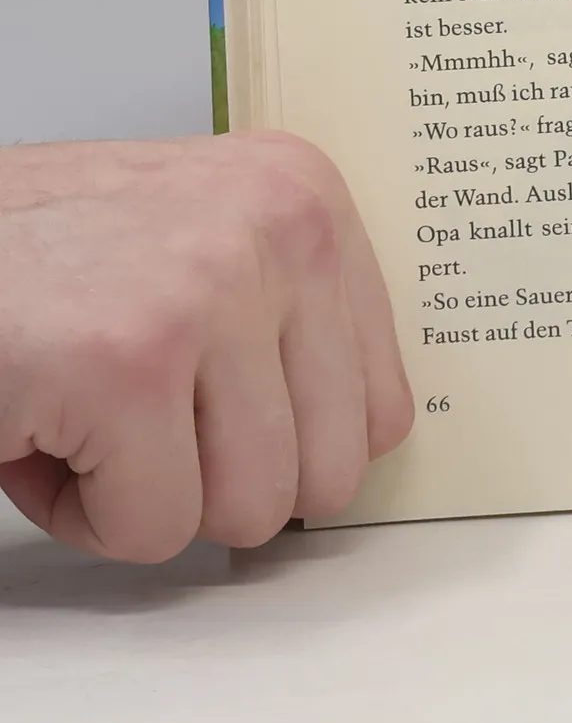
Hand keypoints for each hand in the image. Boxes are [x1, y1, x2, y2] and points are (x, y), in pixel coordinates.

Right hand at [0, 134, 413, 561]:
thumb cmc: (34, 260)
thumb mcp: (197, 246)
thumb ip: (288, 319)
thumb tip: (364, 442)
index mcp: (304, 195)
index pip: (385, 406)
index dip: (285, 448)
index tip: (210, 411)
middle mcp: (279, 226)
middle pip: (330, 471)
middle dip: (219, 481)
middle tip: (134, 418)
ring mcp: (210, 290)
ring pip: (250, 509)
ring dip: (148, 496)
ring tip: (86, 414)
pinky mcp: (130, 364)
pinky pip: (154, 527)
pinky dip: (81, 513)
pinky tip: (41, 427)